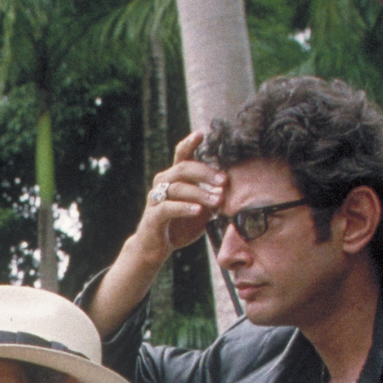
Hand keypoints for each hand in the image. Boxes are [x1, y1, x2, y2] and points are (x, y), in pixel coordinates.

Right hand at [131, 134, 224, 263]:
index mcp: (174, 178)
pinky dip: (184, 208)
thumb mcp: (202, 210)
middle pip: (183, 168)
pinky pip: (168, 207)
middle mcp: (163, 184)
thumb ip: (213, 199)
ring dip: (200, 193)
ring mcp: (155, 199)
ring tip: (218, 201)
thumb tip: (230, 189)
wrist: (155, 249)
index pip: (181, 155)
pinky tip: (198, 211)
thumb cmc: (180, 226)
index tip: (202, 134)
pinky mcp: (153, 217)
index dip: (190, 143)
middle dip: (205, 173)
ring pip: (177, 188)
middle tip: (224, 181)